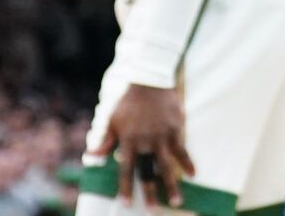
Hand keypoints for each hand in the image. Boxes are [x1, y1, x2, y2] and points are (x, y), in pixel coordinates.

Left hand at [94, 82, 194, 206]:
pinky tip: (193, 174)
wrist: (151, 81)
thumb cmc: (128, 103)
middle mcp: (146, 142)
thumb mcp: (112, 121)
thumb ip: (105, 141)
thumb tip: (92, 157)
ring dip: (172, 184)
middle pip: (148, 171)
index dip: (125, 188)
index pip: (126, 169)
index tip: (125, 204)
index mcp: (129, 141)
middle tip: (153, 209)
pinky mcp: (176, 129)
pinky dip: (187, 163)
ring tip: (177, 201)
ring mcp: (163, 136)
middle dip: (150, 192)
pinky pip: (182, 150)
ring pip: (167, 165)